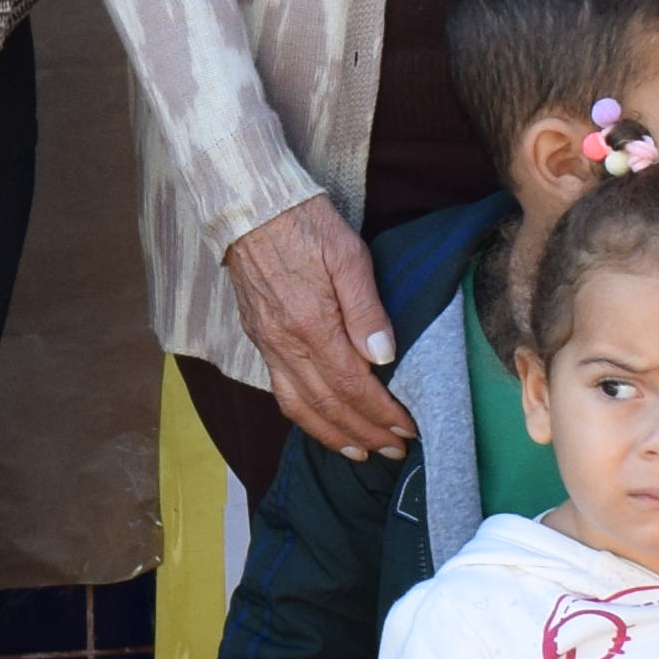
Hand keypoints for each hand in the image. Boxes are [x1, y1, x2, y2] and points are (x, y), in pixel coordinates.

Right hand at [225, 197, 413, 462]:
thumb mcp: (348, 254)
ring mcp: (268, 345)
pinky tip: (321, 421)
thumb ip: (367, 309)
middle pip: (329, 405)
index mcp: (312, 326)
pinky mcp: (258, 339)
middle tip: (396, 450)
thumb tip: (383, 358)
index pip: (353, 386)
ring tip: (361, 452)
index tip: (408, 428)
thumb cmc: (305, 223)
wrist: (250, 206)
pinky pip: (281, 391)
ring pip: (300, 407)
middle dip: (366, 432)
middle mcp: (286, 344)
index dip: (382, 413)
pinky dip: (304, 417)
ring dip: (333, 435)